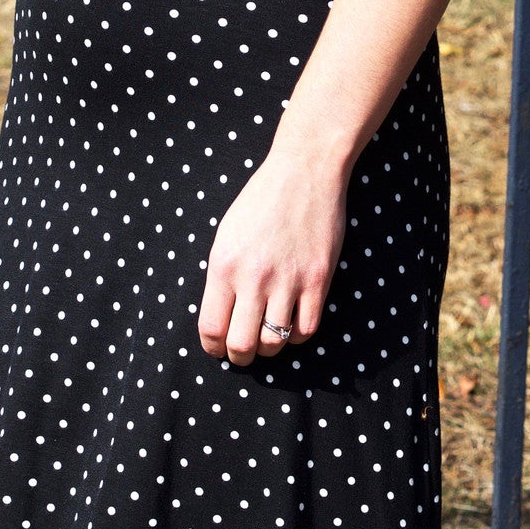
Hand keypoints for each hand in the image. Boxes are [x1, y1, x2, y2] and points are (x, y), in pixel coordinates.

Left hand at [198, 141, 348, 365]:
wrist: (304, 172)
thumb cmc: (262, 200)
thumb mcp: (227, 234)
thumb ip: (222, 276)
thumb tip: (222, 317)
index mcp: (224, 266)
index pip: (211, 329)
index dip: (213, 348)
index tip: (218, 348)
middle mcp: (253, 278)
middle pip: (241, 345)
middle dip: (239, 356)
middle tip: (243, 351)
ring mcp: (288, 281)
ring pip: (274, 343)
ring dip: (269, 347)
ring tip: (268, 337)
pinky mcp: (318, 280)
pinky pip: (307, 329)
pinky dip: (297, 335)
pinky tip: (292, 323)